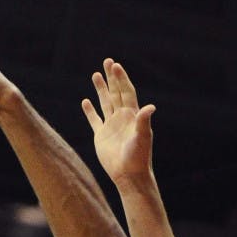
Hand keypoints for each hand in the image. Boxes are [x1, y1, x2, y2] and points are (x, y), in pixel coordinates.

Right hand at [81, 59, 154, 185]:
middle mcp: (122, 118)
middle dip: (112, 77)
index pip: (126, 92)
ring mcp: (111, 126)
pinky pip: (95, 120)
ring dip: (101, 89)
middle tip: (107, 61)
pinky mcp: (101, 136)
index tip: (116, 66)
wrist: (129, 175)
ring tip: (96, 75)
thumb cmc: (138, 157)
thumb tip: (151, 106)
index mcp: (132, 115)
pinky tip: (85, 101)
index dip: (121, 79)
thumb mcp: (142, 137)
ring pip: (105, 103)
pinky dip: (90, 111)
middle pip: (116, 93)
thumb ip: (144, 121)